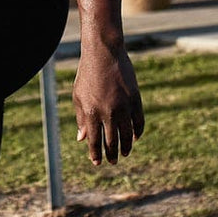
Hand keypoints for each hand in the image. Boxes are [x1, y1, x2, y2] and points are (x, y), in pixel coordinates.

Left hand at [72, 43, 143, 166]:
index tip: (97, 163)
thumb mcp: (78, 96)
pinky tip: (135, 138)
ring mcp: (124, 106)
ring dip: (126, 147)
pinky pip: (139, 122)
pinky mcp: (136, 99)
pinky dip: (138, 132)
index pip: (94, 141)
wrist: (104, 53)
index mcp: (91, 112)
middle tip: (113, 162)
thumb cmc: (87, 75)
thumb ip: (81, 119)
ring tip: (124, 153)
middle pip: (112, 141)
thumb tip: (81, 139)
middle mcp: (108, 112)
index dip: (96, 154)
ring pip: (127, 135)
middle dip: (111, 154)